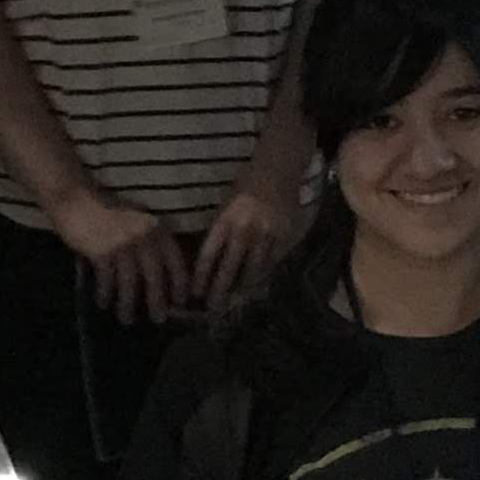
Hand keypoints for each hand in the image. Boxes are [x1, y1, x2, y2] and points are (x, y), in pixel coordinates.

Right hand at [46, 185, 192, 324]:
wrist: (76, 199)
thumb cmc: (107, 212)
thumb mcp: (137, 222)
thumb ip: (151, 243)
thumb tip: (162, 277)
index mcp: (157, 229)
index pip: (175, 260)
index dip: (180, 283)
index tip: (181, 302)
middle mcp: (144, 236)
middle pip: (155, 276)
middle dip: (157, 300)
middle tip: (159, 319)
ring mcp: (123, 244)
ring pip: (130, 282)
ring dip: (128, 303)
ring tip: (127, 319)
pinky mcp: (102, 252)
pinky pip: (107, 280)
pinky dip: (105, 293)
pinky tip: (103, 303)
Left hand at [186, 184, 297, 307]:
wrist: (277, 172)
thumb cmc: (245, 187)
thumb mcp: (224, 207)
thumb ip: (219, 232)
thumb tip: (211, 262)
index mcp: (225, 221)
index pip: (209, 256)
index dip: (202, 278)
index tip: (196, 294)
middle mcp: (245, 231)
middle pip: (229, 269)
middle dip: (219, 291)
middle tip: (213, 307)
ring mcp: (266, 236)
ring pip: (253, 270)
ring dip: (242, 288)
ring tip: (235, 300)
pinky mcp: (284, 238)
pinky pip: (271, 263)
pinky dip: (261, 275)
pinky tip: (255, 284)